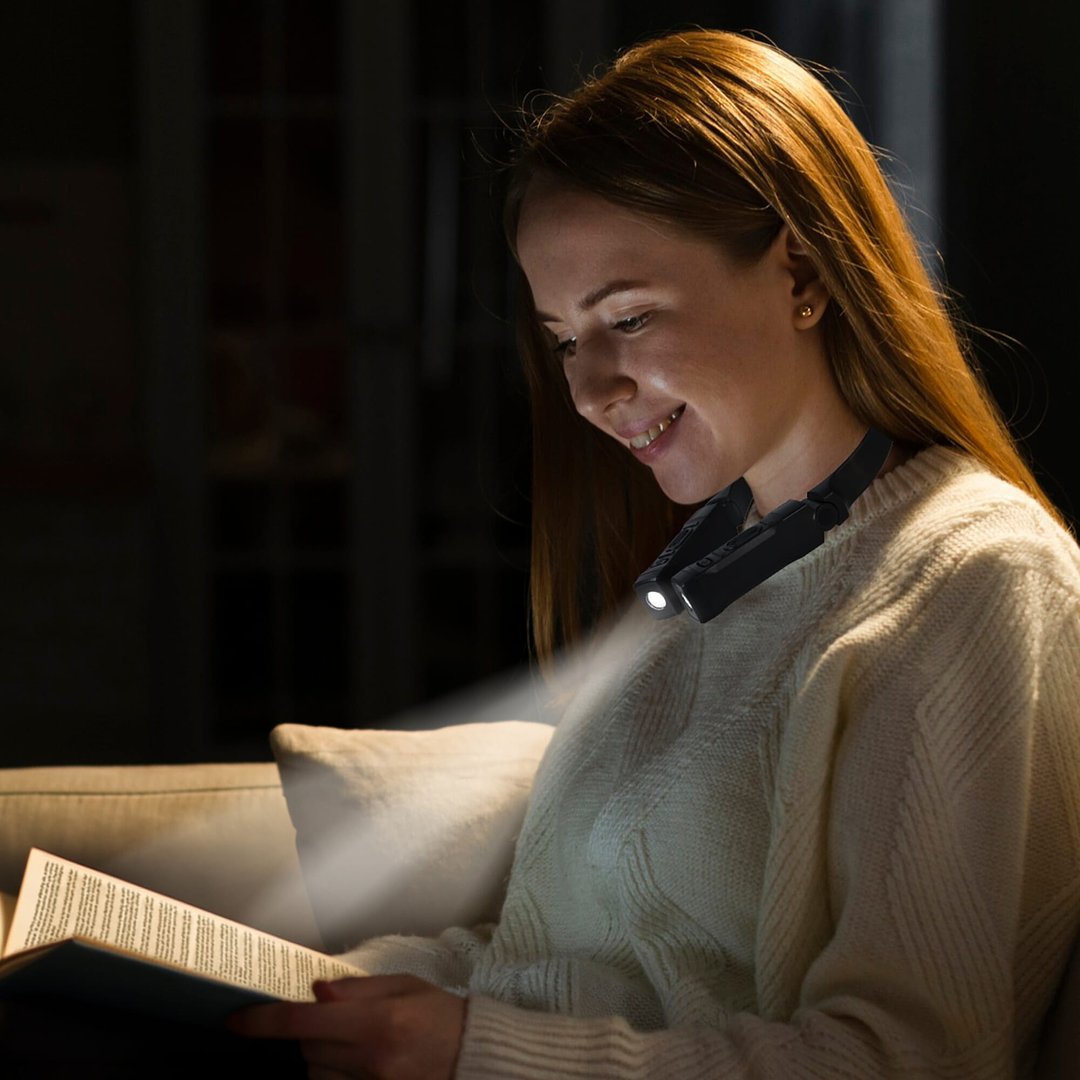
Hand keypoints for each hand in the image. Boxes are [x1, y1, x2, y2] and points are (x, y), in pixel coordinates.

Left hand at [229, 974, 466, 1079]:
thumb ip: (357, 989)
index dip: (263, 1023)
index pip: (303, 1023)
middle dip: (311, 1033)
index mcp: (377, 1022)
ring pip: (316, 1075)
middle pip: (307, 1050)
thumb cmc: (442, 1016)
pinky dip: (334, 1075)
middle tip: (334, 1021)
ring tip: (353, 1044)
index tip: (236, 1021)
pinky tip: (353, 1063)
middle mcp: (370, 1060)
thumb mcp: (405, 985)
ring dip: (322, 1058)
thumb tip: (315, 992)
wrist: (475, 1060)